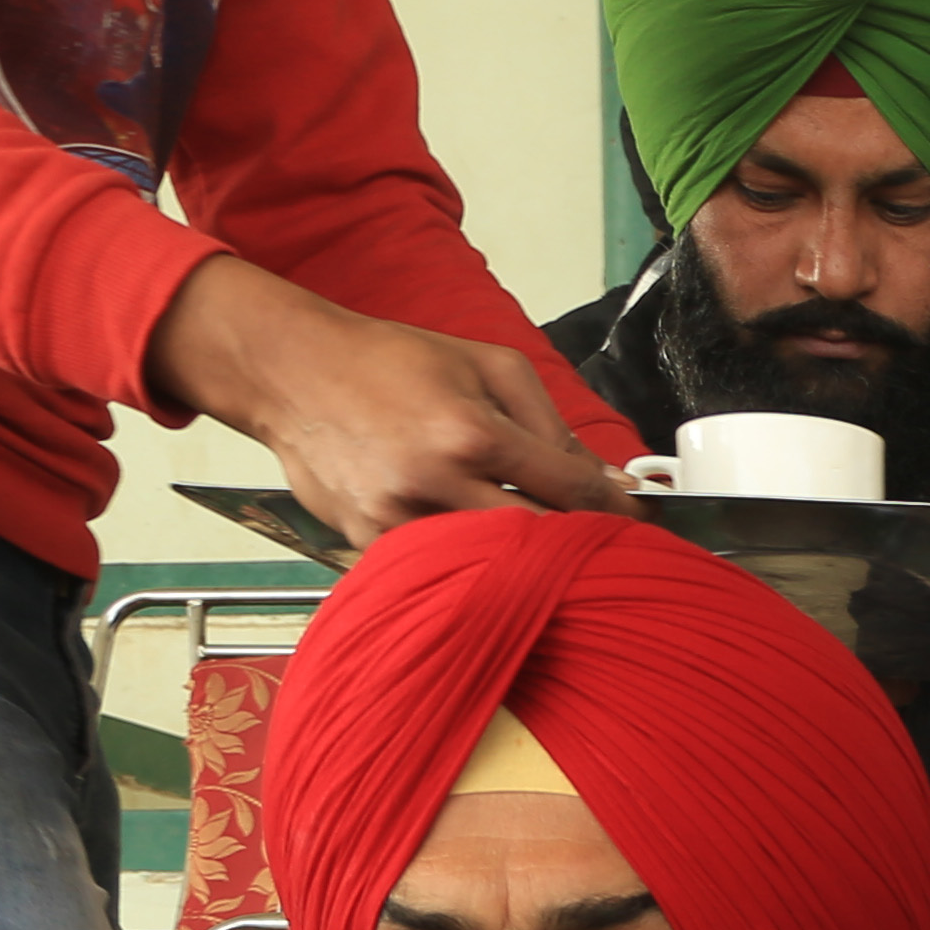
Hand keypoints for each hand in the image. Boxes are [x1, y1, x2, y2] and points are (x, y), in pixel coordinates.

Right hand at [143, 257, 625, 542]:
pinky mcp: (365, 540)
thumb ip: (554, 423)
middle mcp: (433, 480)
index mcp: (471, 432)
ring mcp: (395, 517)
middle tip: (596, 547)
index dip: (616, 515)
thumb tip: (609, 481)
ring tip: (540, 551)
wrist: (290, 370)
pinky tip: (477, 551)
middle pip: (535, 541)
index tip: (639, 526)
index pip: (569, 492)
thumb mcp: (486, 366)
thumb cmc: (388, 361)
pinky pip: (435, 568)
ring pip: (485, 564)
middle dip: (573, 546)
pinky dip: (464, 564)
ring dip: (520, 562)